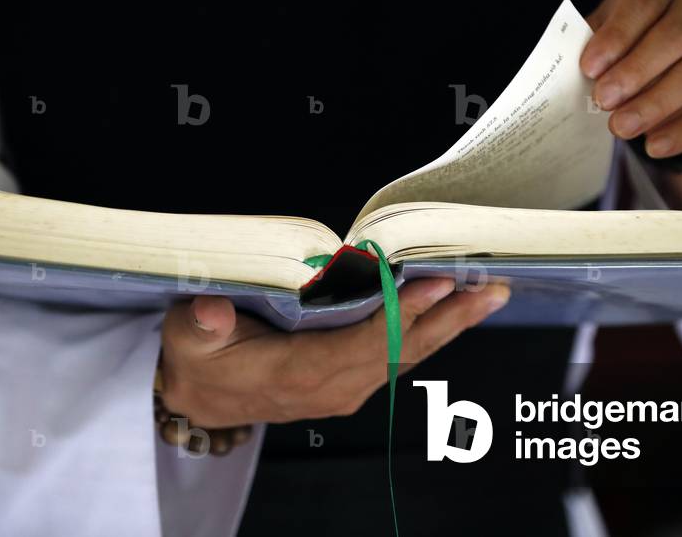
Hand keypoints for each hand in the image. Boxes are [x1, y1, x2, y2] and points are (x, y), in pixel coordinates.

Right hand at [159, 278, 509, 427]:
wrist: (201, 397)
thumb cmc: (201, 360)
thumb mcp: (190, 338)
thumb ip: (201, 326)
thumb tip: (213, 313)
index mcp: (302, 373)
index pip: (365, 342)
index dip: (402, 314)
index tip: (437, 285)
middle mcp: (336, 386)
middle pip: (404, 349)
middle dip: (451, 319)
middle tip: (491, 289)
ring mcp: (349, 386)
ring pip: (411, 354)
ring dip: (452, 325)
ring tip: (489, 295)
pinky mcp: (353, 380)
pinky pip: (401, 356)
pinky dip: (433, 332)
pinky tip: (456, 311)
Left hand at [581, 0, 681, 157]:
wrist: (670, 53)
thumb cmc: (628, 33)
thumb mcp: (605, 25)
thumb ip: (591, 40)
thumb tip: (567, 72)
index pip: (643, 1)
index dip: (616, 35)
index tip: (588, 68)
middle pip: (674, 37)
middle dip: (636, 72)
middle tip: (603, 101)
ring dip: (656, 104)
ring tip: (621, 127)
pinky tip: (655, 146)